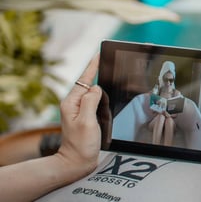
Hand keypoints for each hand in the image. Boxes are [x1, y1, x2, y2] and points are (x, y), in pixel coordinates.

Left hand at [55, 54, 102, 178]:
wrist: (77, 163)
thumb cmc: (81, 145)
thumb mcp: (87, 122)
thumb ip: (90, 101)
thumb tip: (96, 87)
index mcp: (71, 103)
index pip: (84, 80)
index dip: (92, 66)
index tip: (98, 54)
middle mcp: (73, 104)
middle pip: (88, 84)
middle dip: (100, 74)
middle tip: (112, 64)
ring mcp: (79, 110)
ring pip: (93, 93)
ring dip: (102, 87)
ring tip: (113, 79)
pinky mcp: (85, 117)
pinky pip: (94, 102)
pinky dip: (102, 98)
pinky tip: (108, 97)